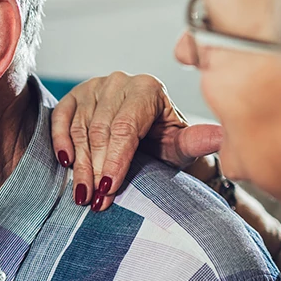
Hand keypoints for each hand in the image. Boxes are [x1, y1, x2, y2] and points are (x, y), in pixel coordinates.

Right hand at [52, 72, 222, 211]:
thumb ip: (197, 142)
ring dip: (79, 164)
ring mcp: (96, 85)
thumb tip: (221, 137)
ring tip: (82, 194)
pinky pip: (61, 116)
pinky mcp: (76, 94)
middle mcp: (121, 81)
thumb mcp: (181, 146)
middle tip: (95, 199)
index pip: (126, 127)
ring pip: (80, 127)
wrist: (150, 135)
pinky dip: (60, 140)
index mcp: (149, 88)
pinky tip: (66, 163)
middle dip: (97, 168)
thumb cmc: (165, 143)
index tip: (109, 188)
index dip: (115, 160)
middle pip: (100, 130)